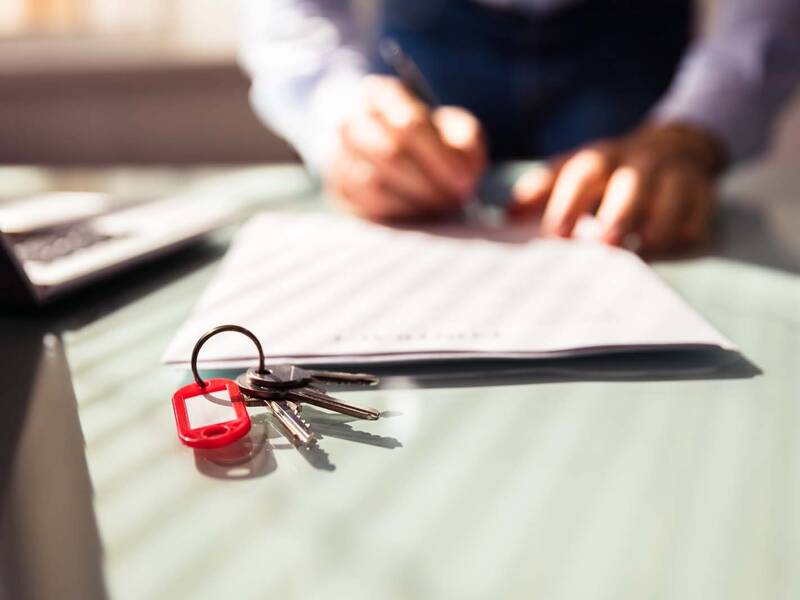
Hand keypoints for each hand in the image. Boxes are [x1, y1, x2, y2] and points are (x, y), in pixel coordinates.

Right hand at [326, 75, 485, 220]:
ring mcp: (339, 155)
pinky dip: (396, 212)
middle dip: (427, 182)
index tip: (464, 181)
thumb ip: (466, 142)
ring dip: (412, 199)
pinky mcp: (338, 188)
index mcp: (380, 94)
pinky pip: (364, 204)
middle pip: (389, 153)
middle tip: (454, 200)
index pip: (408, 123)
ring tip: (438, 206)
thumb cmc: (431, 139)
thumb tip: (464, 173)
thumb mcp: (455, 128)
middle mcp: (352, 120)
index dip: (440, 157)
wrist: (396, 153)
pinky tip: (416, 212)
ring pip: (372, 181)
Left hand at [510, 123, 724, 251]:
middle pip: (629, 184)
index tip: (556, 234)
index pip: (582, 174)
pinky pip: (698, 213)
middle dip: (618, 213)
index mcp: (600, 159)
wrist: (675, 146)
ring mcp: (674, 177)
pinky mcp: (702, 194)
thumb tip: (506, 216)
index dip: (568, 202)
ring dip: (656, 224)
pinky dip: (686, 230)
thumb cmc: (610, 173)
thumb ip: (541, 191)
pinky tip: (674, 245)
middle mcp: (637, 164)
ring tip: (643, 250)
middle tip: (605, 245)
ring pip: (671, 197)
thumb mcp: (575, 172)